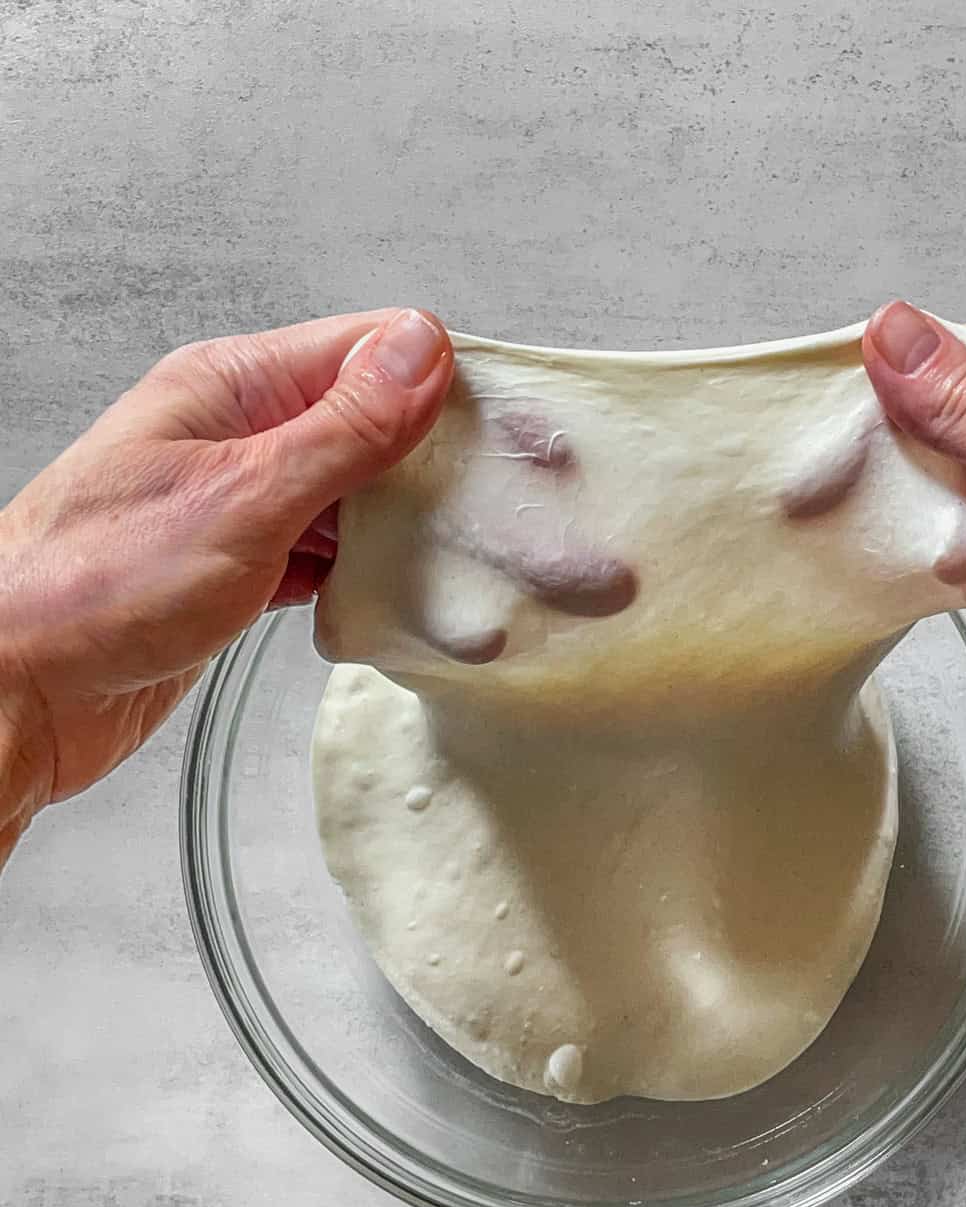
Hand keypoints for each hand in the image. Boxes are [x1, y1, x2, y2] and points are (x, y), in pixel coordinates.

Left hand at [0, 307, 453, 853]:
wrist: (17, 693)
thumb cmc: (88, 588)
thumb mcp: (241, 498)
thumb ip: (339, 429)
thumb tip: (419, 353)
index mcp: (230, 388)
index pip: (367, 351)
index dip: (445, 385)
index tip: (512, 433)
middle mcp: (236, 437)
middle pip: (368, 423)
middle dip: (433, 462)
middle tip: (499, 507)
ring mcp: (238, 505)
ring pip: (351, 496)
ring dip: (401, 526)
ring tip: (456, 557)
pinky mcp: (238, 570)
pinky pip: (323, 555)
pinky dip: (360, 573)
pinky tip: (387, 595)